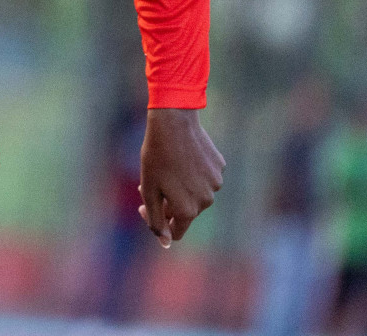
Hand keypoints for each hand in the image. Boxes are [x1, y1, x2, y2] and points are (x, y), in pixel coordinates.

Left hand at [138, 108, 223, 247]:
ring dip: (181, 187)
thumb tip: (165, 243)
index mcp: (187, 210)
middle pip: (185, 212)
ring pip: (195, 194)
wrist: (173, 123)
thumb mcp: (149, 190)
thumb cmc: (156, 156)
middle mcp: (206, 201)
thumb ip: (155, 219)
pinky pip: (204, 178)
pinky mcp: (220, 168)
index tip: (147, 206)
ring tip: (168, 166)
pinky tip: (182, 156)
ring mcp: (216, 184)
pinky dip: (192, 173)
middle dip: (168, 202)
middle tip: (152, 180)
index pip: (176, 231)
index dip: (160, 222)